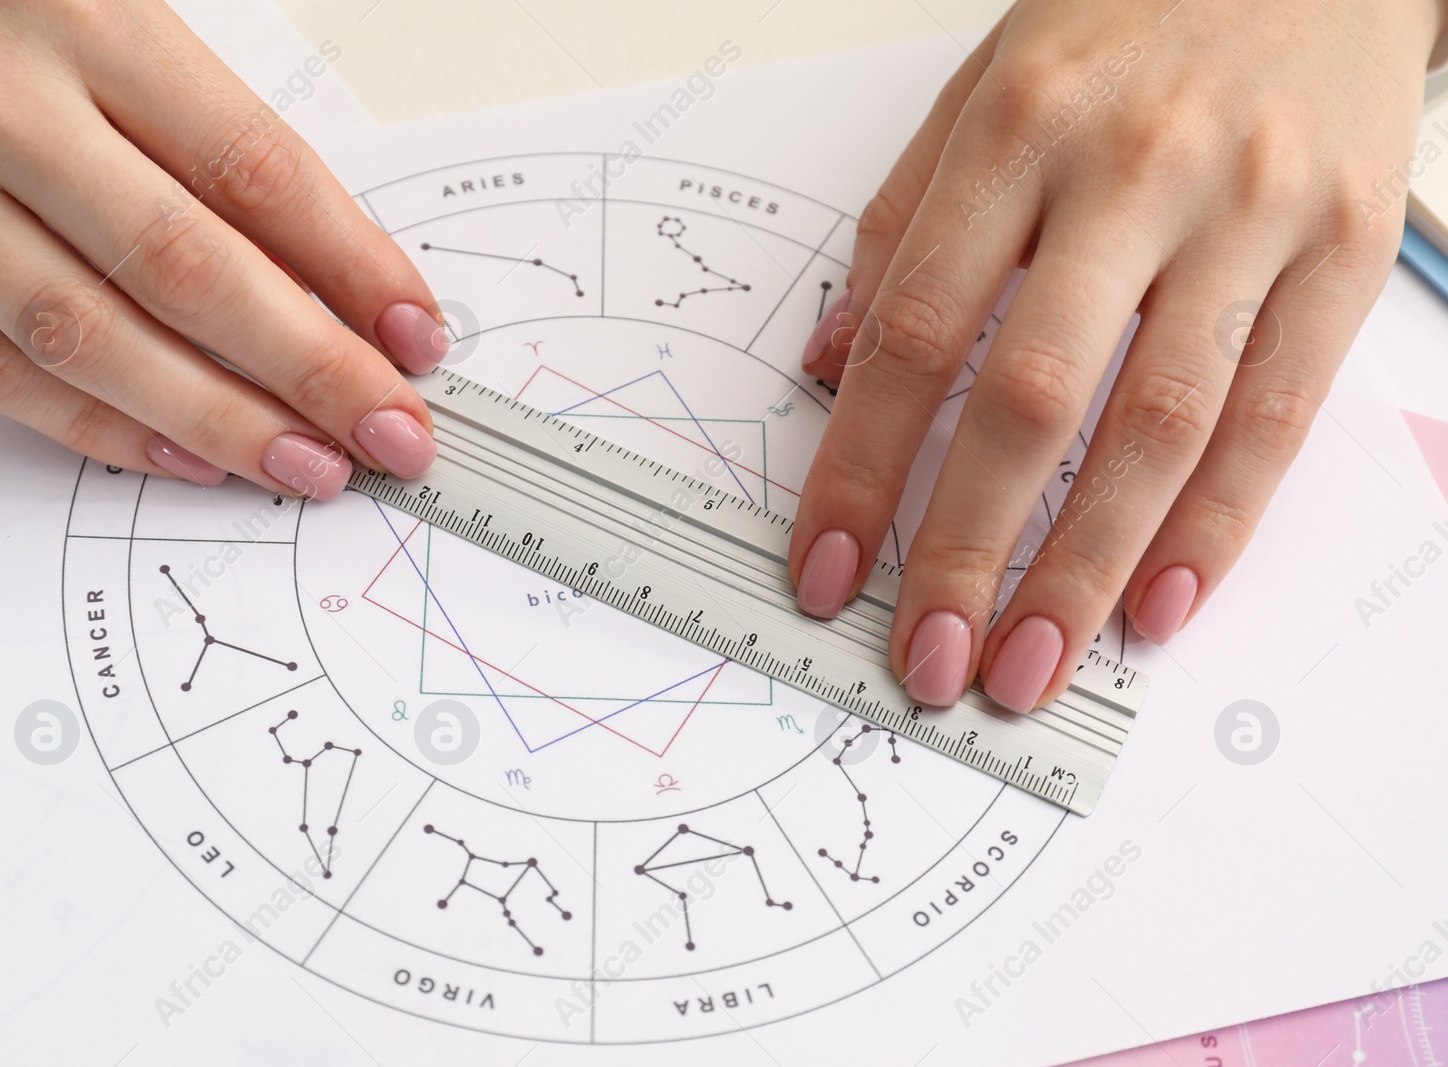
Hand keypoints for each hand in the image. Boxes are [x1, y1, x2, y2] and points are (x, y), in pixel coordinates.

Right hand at [0, 0, 443, 500]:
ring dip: (215, 420)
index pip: (253, 168)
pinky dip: (97, 427)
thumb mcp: (108, 16)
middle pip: (185, 267)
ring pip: (87, 336)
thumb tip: (331, 274)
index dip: (351, 265)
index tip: (415, 334)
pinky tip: (185, 457)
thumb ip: (209, 133)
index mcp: (83, 21)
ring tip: (306, 465)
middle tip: (388, 431)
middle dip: (309, 369)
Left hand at [789, 0, 1444, 710]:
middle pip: (1033, 398)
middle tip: (928, 661)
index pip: (917, 331)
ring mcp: (1252, 214)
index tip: (824, 570)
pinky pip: (1276, 414)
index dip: (860, 468)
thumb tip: (833, 370)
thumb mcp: (983, 89)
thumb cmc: (1128, 24)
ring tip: (1028, 667)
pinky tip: (1154, 608)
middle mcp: (1135, 173)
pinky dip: (1215, 526)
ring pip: (1159, 427)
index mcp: (1020, 132)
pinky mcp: (1347, 251)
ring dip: (1085, 571)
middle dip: (967, 550)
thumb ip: (902, 229)